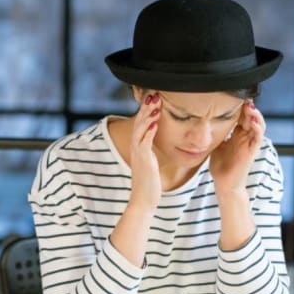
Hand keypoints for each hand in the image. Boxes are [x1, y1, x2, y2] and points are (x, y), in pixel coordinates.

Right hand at [128, 92, 161, 212]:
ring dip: (148, 115)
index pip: (141, 124)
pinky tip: (155, 122)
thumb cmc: (150, 184)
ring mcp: (138, 154)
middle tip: (154, 93)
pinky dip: (149, 131)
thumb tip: (157, 145)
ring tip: (155, 103)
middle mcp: (136, 148)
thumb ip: (152, 152)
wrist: (143, 201)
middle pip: (139, 122)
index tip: (154, 97)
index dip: (146, 110)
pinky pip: (145, 143)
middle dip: (146, 107)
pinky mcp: (143, 161)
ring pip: (141, 129)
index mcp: (139, 147)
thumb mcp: (151, 163)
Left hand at [209, 100, 265, 195]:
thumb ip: (215, 133)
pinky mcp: (252, 152)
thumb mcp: (215, 145)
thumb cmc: (220, 166)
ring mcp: (249, 144)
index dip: (240, 106)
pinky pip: (258, 138)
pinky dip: (257, 128)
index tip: (234, 96)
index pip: (241, 116)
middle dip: (248, 107)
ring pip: (258, 125)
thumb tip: (206, 121)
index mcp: (236, 135)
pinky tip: (253, 122)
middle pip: (250, 117)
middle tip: (244, 97)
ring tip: (250, 107)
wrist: (224, 184)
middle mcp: (245, 137)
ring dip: (255, 115)